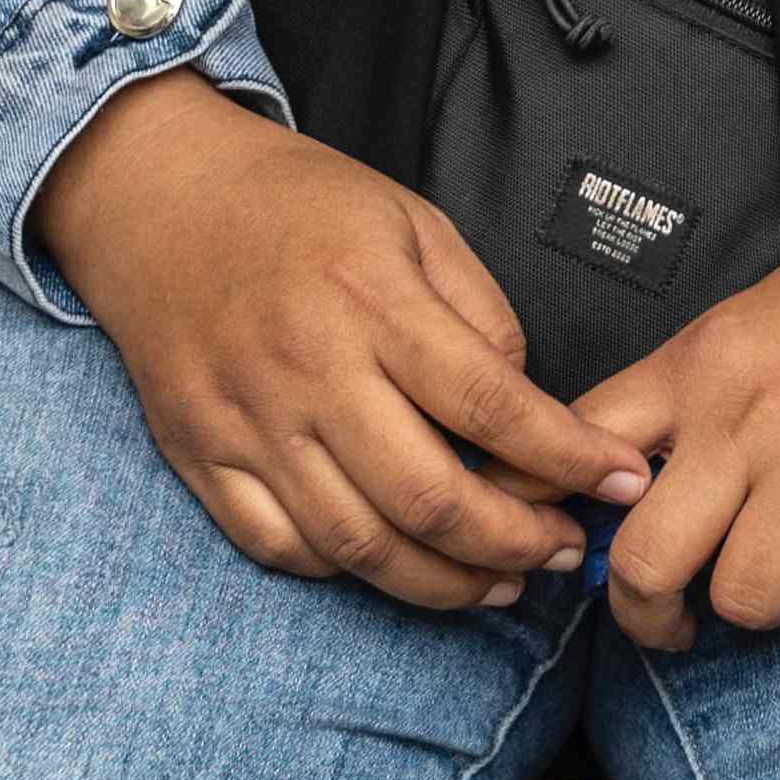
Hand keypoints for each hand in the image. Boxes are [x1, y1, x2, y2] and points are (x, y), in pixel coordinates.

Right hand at [36, 71, 640, 608]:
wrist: (157, 195)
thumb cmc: (295, 203)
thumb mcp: (412, 220)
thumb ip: (478, 313)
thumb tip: (523, 407)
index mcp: (371, 300)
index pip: (492, 405)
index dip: (569, 459)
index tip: (622, 484)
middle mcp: (308, 370)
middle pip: (428, 498)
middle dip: (515, 544)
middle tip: (563, 552)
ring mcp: (247, 422)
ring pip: (358, 544)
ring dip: (443, 583)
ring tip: (499, 583)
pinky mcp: (200, 455)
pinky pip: (281, 547)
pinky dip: (346, 571)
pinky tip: (394, 561)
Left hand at [576, 210, 779, 652]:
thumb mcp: (740, 329)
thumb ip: (676, 406)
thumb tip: (613, 498)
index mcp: (697, 365)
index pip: (579, 448)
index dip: (552, 512)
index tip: (572, 545)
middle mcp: (748, 415)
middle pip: (647, 561)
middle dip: (646, 614)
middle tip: (667, 619)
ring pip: (746, 598)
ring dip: (754, 606)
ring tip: (772, 576)